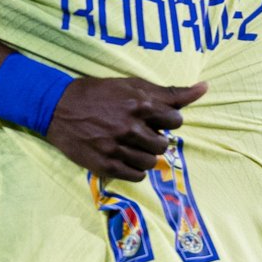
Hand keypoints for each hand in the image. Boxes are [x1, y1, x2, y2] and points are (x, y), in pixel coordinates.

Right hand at [46, 78, 206, 181]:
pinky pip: (136, 176)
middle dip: (156, 139)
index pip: (176, 121)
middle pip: (164, 144)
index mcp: (139, 104)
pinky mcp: (105, 164)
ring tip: (132, 146)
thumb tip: (205, 88)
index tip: (155, 119)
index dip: (167, 120)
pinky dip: (135, 169)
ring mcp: (117, 148)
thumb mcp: (132, 85)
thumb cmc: (98, 93)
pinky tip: (125, 157)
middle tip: (141, 133)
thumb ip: (169, 91)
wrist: (57, 107)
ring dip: (146, 155)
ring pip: (151, 162)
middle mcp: (130, 127)